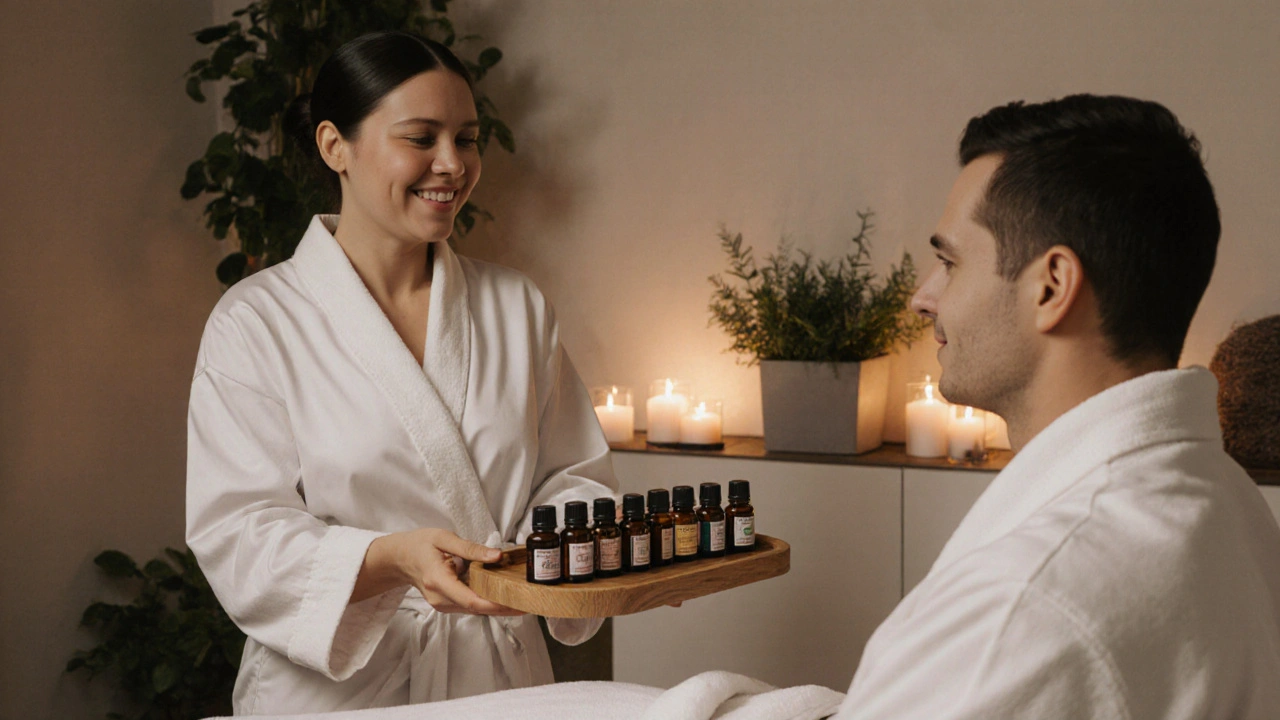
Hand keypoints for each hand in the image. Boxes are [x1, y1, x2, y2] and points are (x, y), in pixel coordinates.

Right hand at [354, 528, 523, 615]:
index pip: (472, 601)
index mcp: (439, 581)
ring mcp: (442, 604)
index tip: (519, 604)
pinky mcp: (446, 604)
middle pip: (478, 609)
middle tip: (531, 601)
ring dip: (498, 607)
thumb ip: (471, 548)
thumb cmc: (420, 544)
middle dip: (505, 608)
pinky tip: (504, 596)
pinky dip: (488, 602)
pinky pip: (470, 605)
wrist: (400, 558)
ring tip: (523, 599)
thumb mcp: (444, 538)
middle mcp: (441, 598)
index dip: (497, 605)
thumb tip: (497, 556)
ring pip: (475, 610)